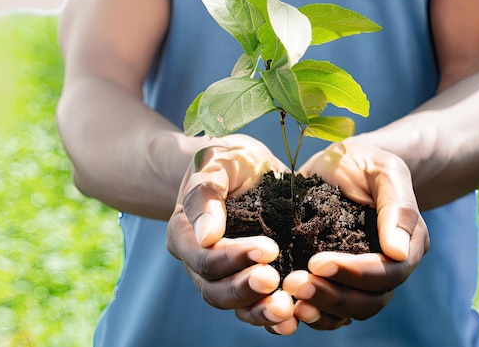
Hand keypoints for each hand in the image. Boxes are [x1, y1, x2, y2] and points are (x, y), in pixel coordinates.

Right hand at [166, 134, 298, 333]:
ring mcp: (223, 276)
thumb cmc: (228, 159)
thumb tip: (206, 236)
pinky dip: (272, 318)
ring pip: (235, 306)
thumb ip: (205, 194)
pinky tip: (294, 319)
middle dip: (245, 288)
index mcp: (184, 234)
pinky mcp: (248, 280)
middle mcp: (199, 262)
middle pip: (215, 290)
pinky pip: (255, 307)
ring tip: (287, 310)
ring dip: (260, 312)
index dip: (233, 258)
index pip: (204, 258)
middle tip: (275, 280)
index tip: (268, 249)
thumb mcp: (216, 162)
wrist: (245, 167)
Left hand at [285, 138, 429, 328]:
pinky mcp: (337, 280)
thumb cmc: (364, 161)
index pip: (388, 273)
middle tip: (295, 283)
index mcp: (407, 243)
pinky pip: (331, 311)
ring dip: (320, 308)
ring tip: (289, 296)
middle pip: (370, 301)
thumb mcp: (384, 170)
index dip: (354, 273)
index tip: (316, 261)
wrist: (340, 163)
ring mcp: (363, 278)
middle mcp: (389, 267)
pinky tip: (288, 305)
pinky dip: (312, 313)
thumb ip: (397, 206)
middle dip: (332, 295)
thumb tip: (398, 251)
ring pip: (350, 311)